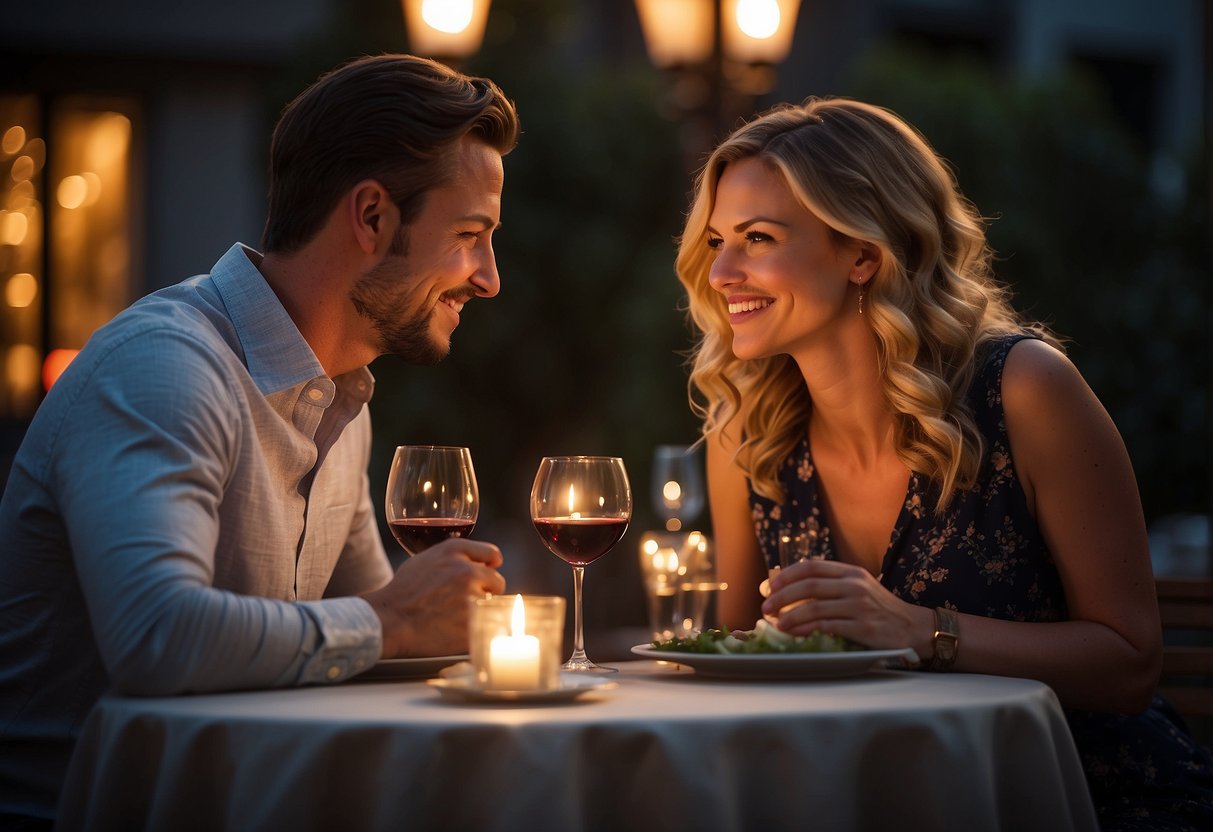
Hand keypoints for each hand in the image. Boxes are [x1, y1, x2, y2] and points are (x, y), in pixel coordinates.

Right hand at [360, 538, 504, 657]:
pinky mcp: (472, 624)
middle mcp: (466, 571)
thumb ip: (455, 558)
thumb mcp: (426, 560)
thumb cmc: (403, 593)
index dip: (491, 566)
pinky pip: (488, 626)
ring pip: (492, 605)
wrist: (389, 621)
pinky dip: (478, 630)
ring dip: (480, 611)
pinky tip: (457, 630)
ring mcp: (471, 598)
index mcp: (454, 552)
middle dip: (485, 591)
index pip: (492, 554)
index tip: (490, 573)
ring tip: (455, 616)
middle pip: (497, 581)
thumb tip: (487, 563)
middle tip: (464, 602)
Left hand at [761, 559, 929, 651]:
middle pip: (809, 585)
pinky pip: (827, 626)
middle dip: (782, 596)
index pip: (812, 566)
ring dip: (790, 616)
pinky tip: (795, 633)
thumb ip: (830, 586)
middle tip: (766, 606)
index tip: (770, 586)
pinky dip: (807, 629)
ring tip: (776, 623)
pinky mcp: (862, 627)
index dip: (787, 575)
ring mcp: (859, 606)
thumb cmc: (878, 608)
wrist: (911, 627)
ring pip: (815, 607)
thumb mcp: (857, 588)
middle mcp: (854, 585)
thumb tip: (790, 592)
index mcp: (850, 572)